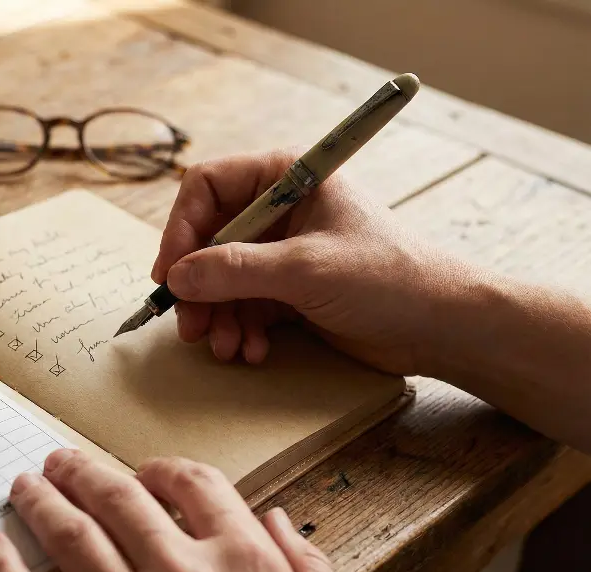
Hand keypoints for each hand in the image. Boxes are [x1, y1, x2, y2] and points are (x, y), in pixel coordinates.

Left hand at [0, 449, 336, 571]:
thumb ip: (301, 569)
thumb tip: (276, 521)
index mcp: (242, 562)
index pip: (197, 486)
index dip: (166, 470)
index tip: (146, 472)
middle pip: (123, 498)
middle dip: (85, 473)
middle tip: (60, 464)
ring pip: (73, 534)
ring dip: (43, 503)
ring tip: (25, 488)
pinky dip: (4, 568)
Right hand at [150, 147, 481, 374]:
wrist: (441, 326)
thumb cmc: (390, 278)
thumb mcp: (306, 270)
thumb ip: (237, 270)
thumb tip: (178, 277)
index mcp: (286, 178)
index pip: (208, 187)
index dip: (181, 228)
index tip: (171, 273)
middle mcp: (278, 210)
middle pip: (208, 239)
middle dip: (198, 286)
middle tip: (191, 326)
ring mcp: (282, 252)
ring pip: (221, 279)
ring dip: (217, 317)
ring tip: (226, 348)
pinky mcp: (288, 291)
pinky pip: (242, 306)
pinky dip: (240, 330)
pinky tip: (252, 351)